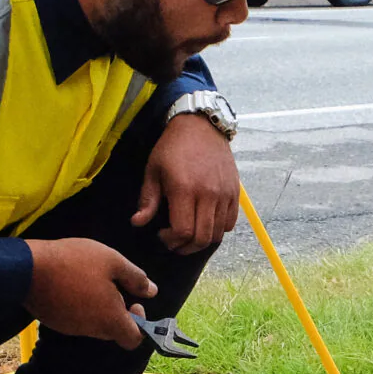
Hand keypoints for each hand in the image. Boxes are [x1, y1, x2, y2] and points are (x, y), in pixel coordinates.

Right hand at [26, 237, 153, 345]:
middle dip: (118, 311)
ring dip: (98, 308)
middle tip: (111, 284)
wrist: (28, 268)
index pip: (133, 340)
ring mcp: (72, 328)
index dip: (139, 325)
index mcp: (110, 320)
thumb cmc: (75, 262)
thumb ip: (135, 278)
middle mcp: (92, 330)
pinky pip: (77, 319)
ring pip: (95, 324)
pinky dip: (80, 306)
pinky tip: (73, 284)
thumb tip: (151, 291)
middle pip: (114, 331)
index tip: (134, 302)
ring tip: (89, 280)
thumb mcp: (112, 261)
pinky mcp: (56, 322)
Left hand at [133, 113, 240, 252]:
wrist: (201, 126)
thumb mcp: (153, 170)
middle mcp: (208, 194)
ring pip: (217, 233)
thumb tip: (138, 223)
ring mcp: (224, 194)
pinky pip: (230, 223)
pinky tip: (204, 223)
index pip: (183, 231)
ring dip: (201, 241)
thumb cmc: (172, 147)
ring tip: (189, 234)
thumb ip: (148, 199)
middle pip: (201, 238)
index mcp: (184, 189)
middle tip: (174, 243)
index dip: (171, 240)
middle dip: (185, 247)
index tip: (162, 235)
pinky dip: (217, 230)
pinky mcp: (235, 192)